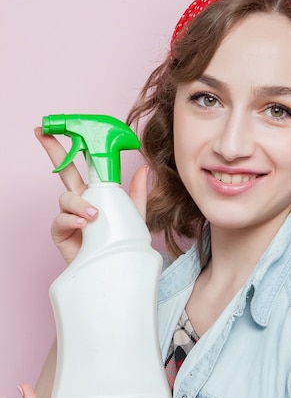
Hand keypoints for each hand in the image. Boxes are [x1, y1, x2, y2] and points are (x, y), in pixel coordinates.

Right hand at [36, 127, 147, 262]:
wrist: (114, 269)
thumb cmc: (121, 242)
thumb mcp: (134, 215)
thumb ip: (137, 193)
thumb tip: (142, 168)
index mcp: (95, 192)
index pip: (83, 165)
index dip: (76, 148)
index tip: (66, 128)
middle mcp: (79, 200)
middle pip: (63, 170)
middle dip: (53, 151)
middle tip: (42, 133)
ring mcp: (69, 215)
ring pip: (66, 197)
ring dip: (79, 204)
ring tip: (93, 216)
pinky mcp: (61, 232)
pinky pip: (61, 220)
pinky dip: (72, 219)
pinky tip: (83, 224)